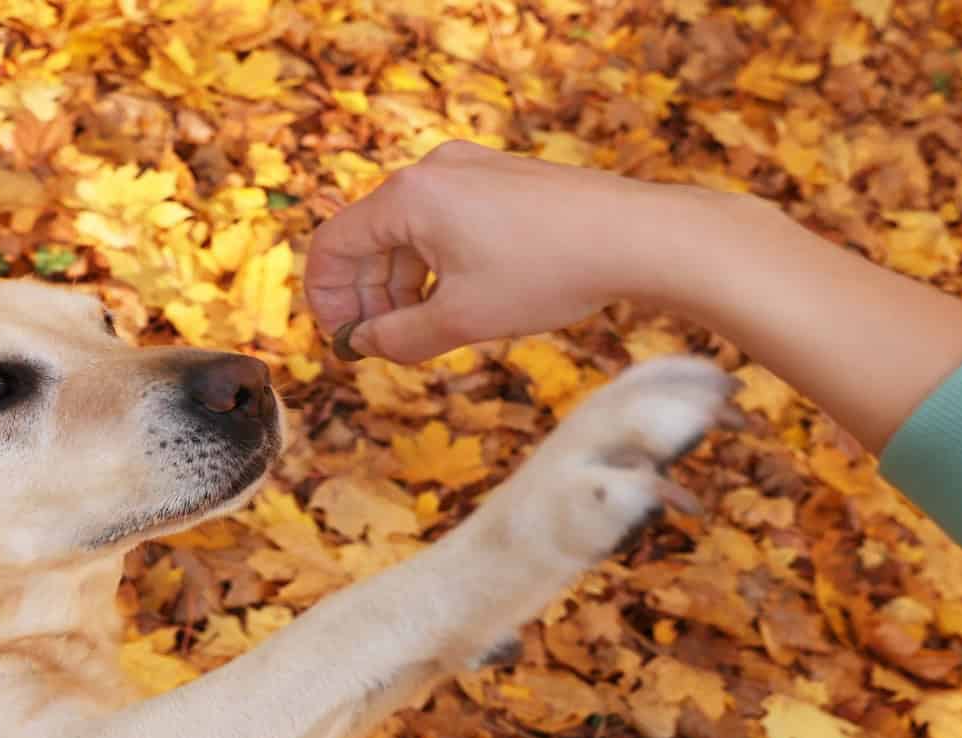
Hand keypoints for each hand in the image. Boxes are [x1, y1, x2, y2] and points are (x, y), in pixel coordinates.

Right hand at [305, 141, 698, 363]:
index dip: (326, 300)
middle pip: (369, 238)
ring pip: (409, 232)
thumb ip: (398, 338)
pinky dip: (437, 262)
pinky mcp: (499, 177)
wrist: (635, 236)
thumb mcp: (461, 320)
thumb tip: (365, 345)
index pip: (332, 245)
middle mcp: (431, 171)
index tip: (341, 340)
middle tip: (382, 345)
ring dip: (403, 283)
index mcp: (408, 198)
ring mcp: (469, 168)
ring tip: (424, 330)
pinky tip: (460, 299)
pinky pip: (444, 220)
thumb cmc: (547, 273)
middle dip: (368, 295)